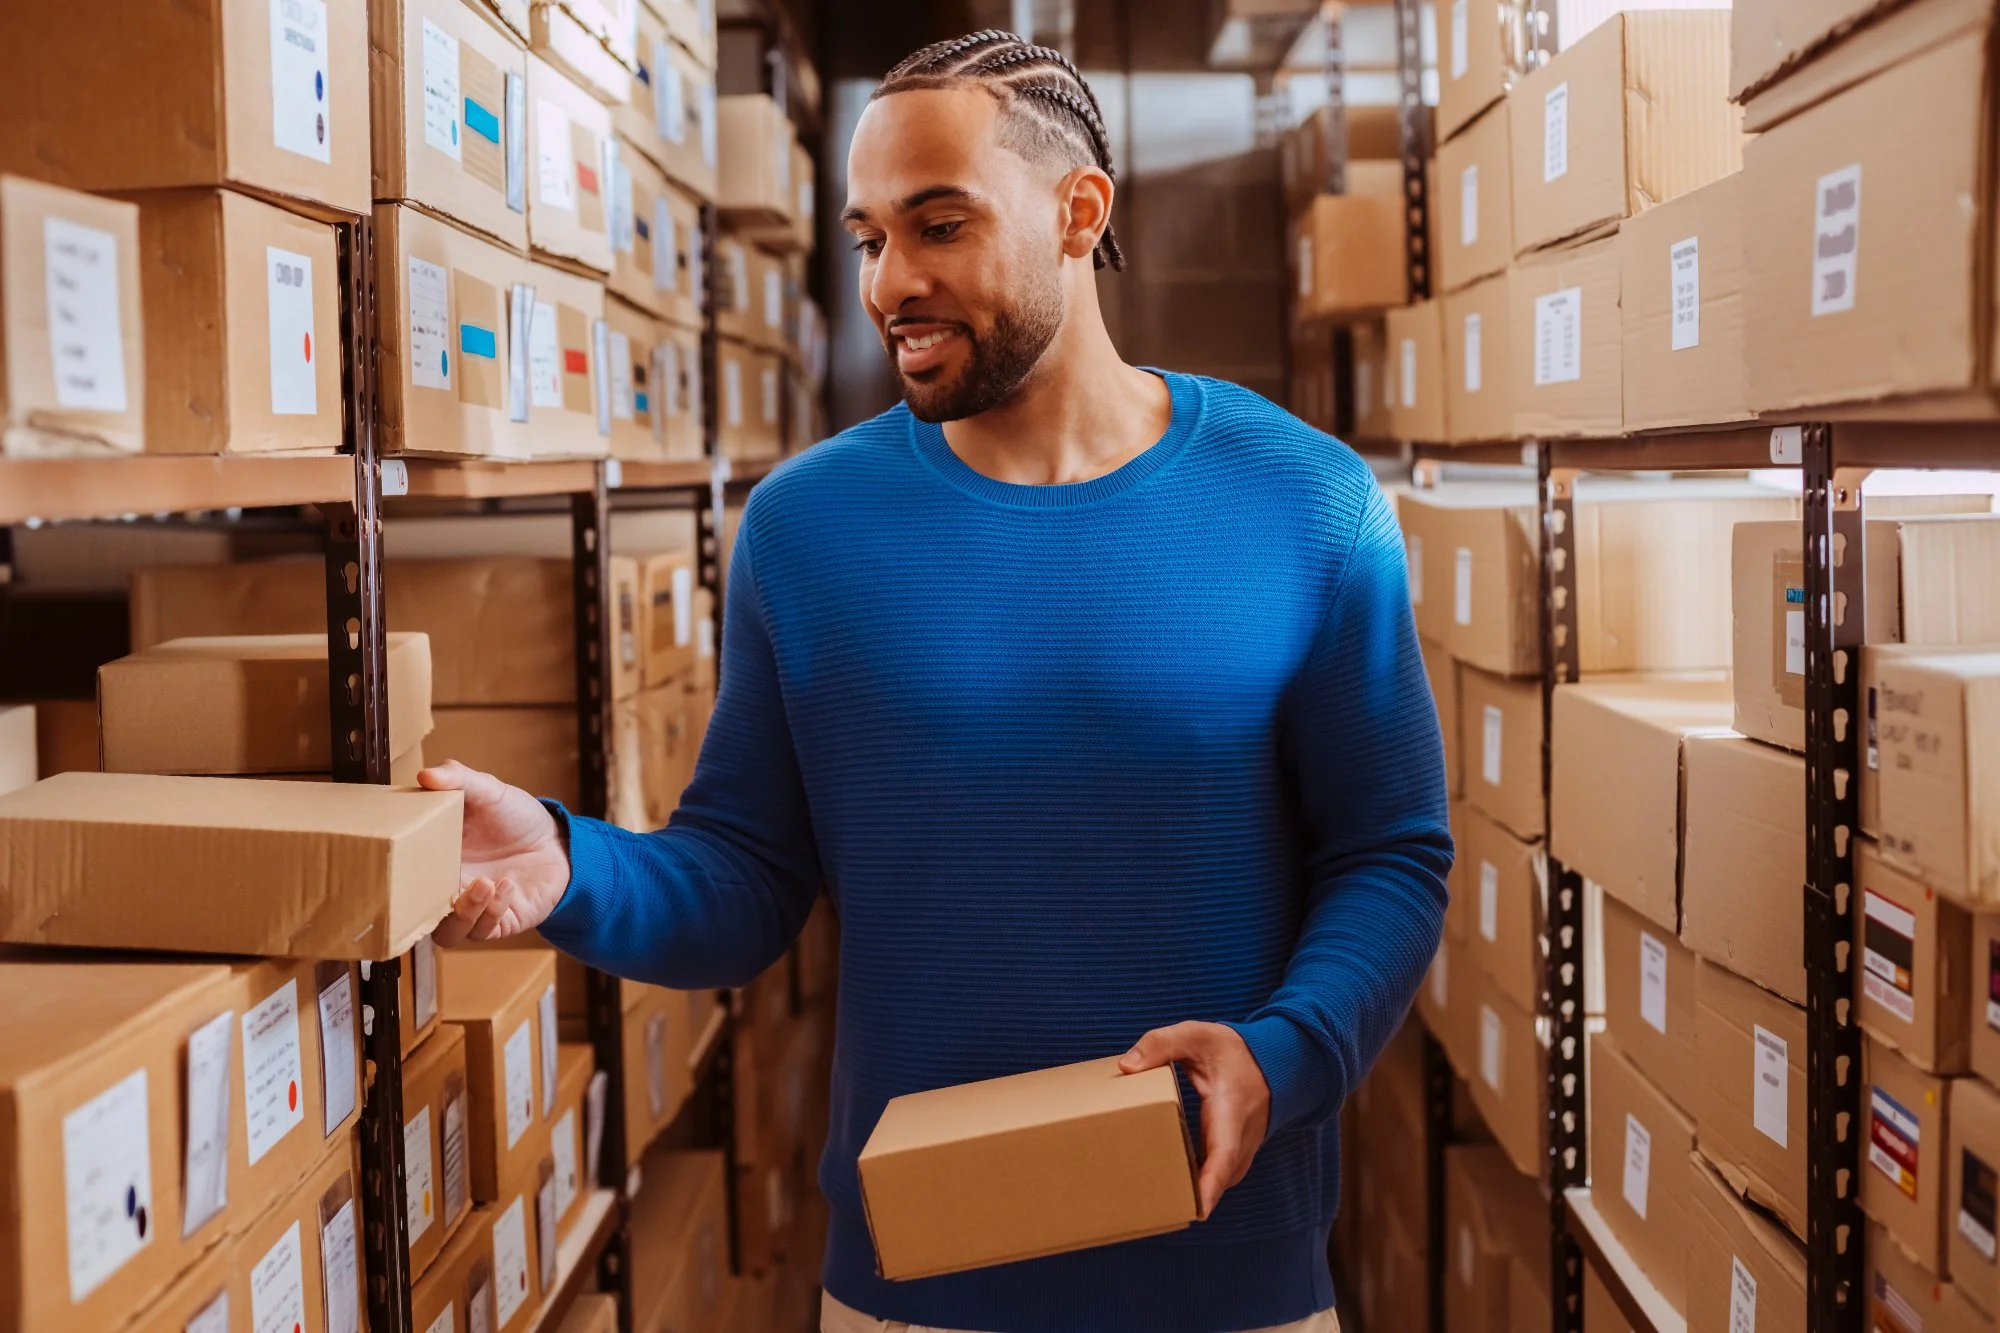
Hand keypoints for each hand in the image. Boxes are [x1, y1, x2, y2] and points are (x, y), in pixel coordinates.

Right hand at [419, 761, 572, 946]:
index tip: (401, 861)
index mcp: (434, 860)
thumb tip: (425, 774)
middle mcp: (447, 889)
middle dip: (422, 906)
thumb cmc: (516, 819)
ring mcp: (471, 910)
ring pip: (447, 933)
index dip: (395, 878)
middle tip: (439, 880)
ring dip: (463, 912)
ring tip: (483, 883)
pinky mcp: (497, 923)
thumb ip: (459, 780)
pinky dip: (493, 909)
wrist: (558, 843)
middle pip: (416, 914)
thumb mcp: (489, 791)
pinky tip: (506, 885)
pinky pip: (483, 930)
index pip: (401, 878)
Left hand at [1119, 1022, 1270, 1220]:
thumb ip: (1161, 1045)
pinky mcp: (1234, 1155)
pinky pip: (1216, 1177)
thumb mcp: (1196, 1035)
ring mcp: (1241, 1151)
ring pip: (1217, 1183)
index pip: (1224, 1155)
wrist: (1274, 1062)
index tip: (1196, 1210)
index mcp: (1231, 1111)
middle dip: (1189, 1198)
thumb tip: (1126, 1067)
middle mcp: (1241, 1139)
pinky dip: (1197, 1184)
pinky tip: (1167, 1184)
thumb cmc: (1232, 1051)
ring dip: (1192, 1194)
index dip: (1210, 1184)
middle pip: (1217, 1180)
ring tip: (1153, 1203)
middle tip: (1152, 1211)